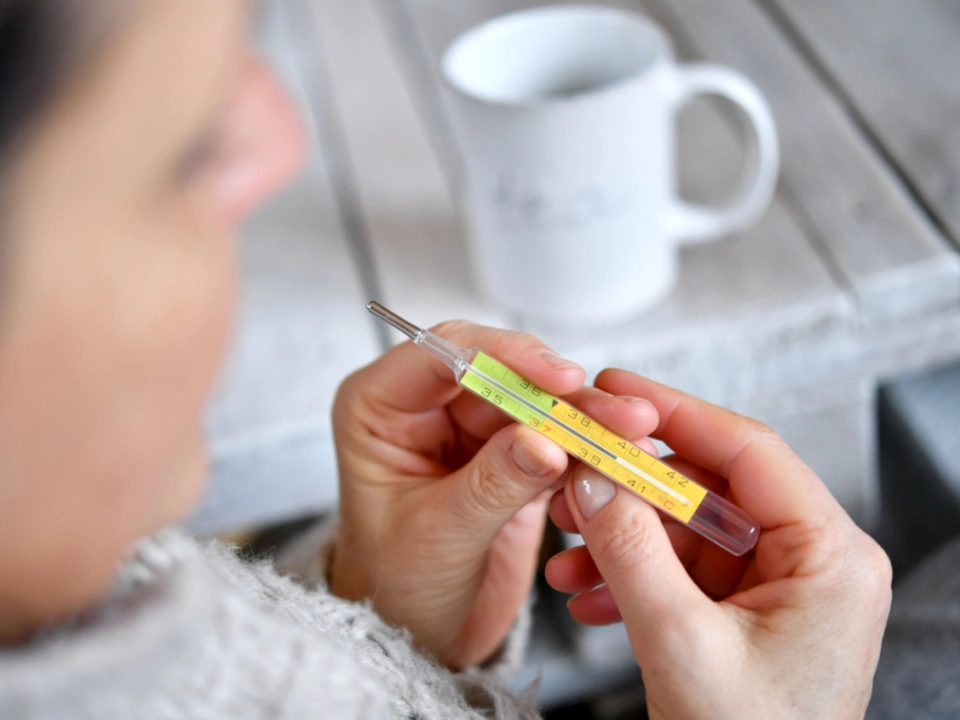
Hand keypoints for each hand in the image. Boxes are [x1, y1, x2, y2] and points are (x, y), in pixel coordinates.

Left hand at [330, 323, 658, 667]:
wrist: (412, 636)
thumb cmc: (393, 586)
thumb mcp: (437, 535)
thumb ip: (491, 484)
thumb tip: (546, 442)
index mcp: (379, 408)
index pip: (443, 354)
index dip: (503, 356)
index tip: (557, 378)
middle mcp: (427, 408)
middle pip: (502, 372)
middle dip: (561, 390)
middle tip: (615, 412)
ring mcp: (471, 431)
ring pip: (537, 402)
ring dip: (586, 416)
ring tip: (633, 430)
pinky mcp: (511, 457)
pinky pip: (556, 438)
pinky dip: (589, 449)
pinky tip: (622, 456)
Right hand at [546, 370, 891, 718]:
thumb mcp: (680, 643)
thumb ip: (630, 551)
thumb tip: (591, 477)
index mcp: (830, 556)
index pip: (749, 451)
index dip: (676, 413)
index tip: (618, 390)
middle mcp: (813, 560)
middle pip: (711, 486)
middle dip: (633, 488)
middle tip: (575, 476)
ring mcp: (780, 585)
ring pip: (689, 527)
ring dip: (623, 537)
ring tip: (569, 553)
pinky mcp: (749, 609)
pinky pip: (685, 566)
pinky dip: (635, 573)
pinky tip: (591, 593)